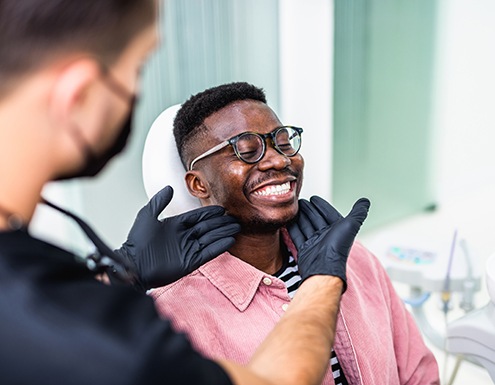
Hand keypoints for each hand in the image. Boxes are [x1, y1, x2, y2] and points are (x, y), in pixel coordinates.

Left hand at [115, 186, 239, 290]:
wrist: (134, 264)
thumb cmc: (137, 241)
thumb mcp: (147, 215)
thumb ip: (159, 201)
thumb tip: (169, 187)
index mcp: (175, 225)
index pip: (197, 217)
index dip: (209, 213)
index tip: (222, 209)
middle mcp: (184, 237)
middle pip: (207, 227)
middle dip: (221, 222)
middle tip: (234, 218)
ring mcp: (188, 249)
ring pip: (210, 238)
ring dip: (223, 232)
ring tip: (236, 227)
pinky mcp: (191, 262)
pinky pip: (208, 252)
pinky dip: (220, 246)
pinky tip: (230, 240)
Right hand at [287, 196, 369, 290]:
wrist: (323, 268)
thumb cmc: (337, 248)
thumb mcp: (350, 225)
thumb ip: (358, 213)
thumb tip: (365, 201)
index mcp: (337, 230)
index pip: (328, 213)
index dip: (322, 205)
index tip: (314, 198)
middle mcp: (326, 236)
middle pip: (315, 219)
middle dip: (309, 209)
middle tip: (300, 201)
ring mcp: (315, 243)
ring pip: (306, 226)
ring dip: (300, 216)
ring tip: (294, 208)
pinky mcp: (304, 249)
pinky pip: (297, 235)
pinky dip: (293, 228)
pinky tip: (288, 220)